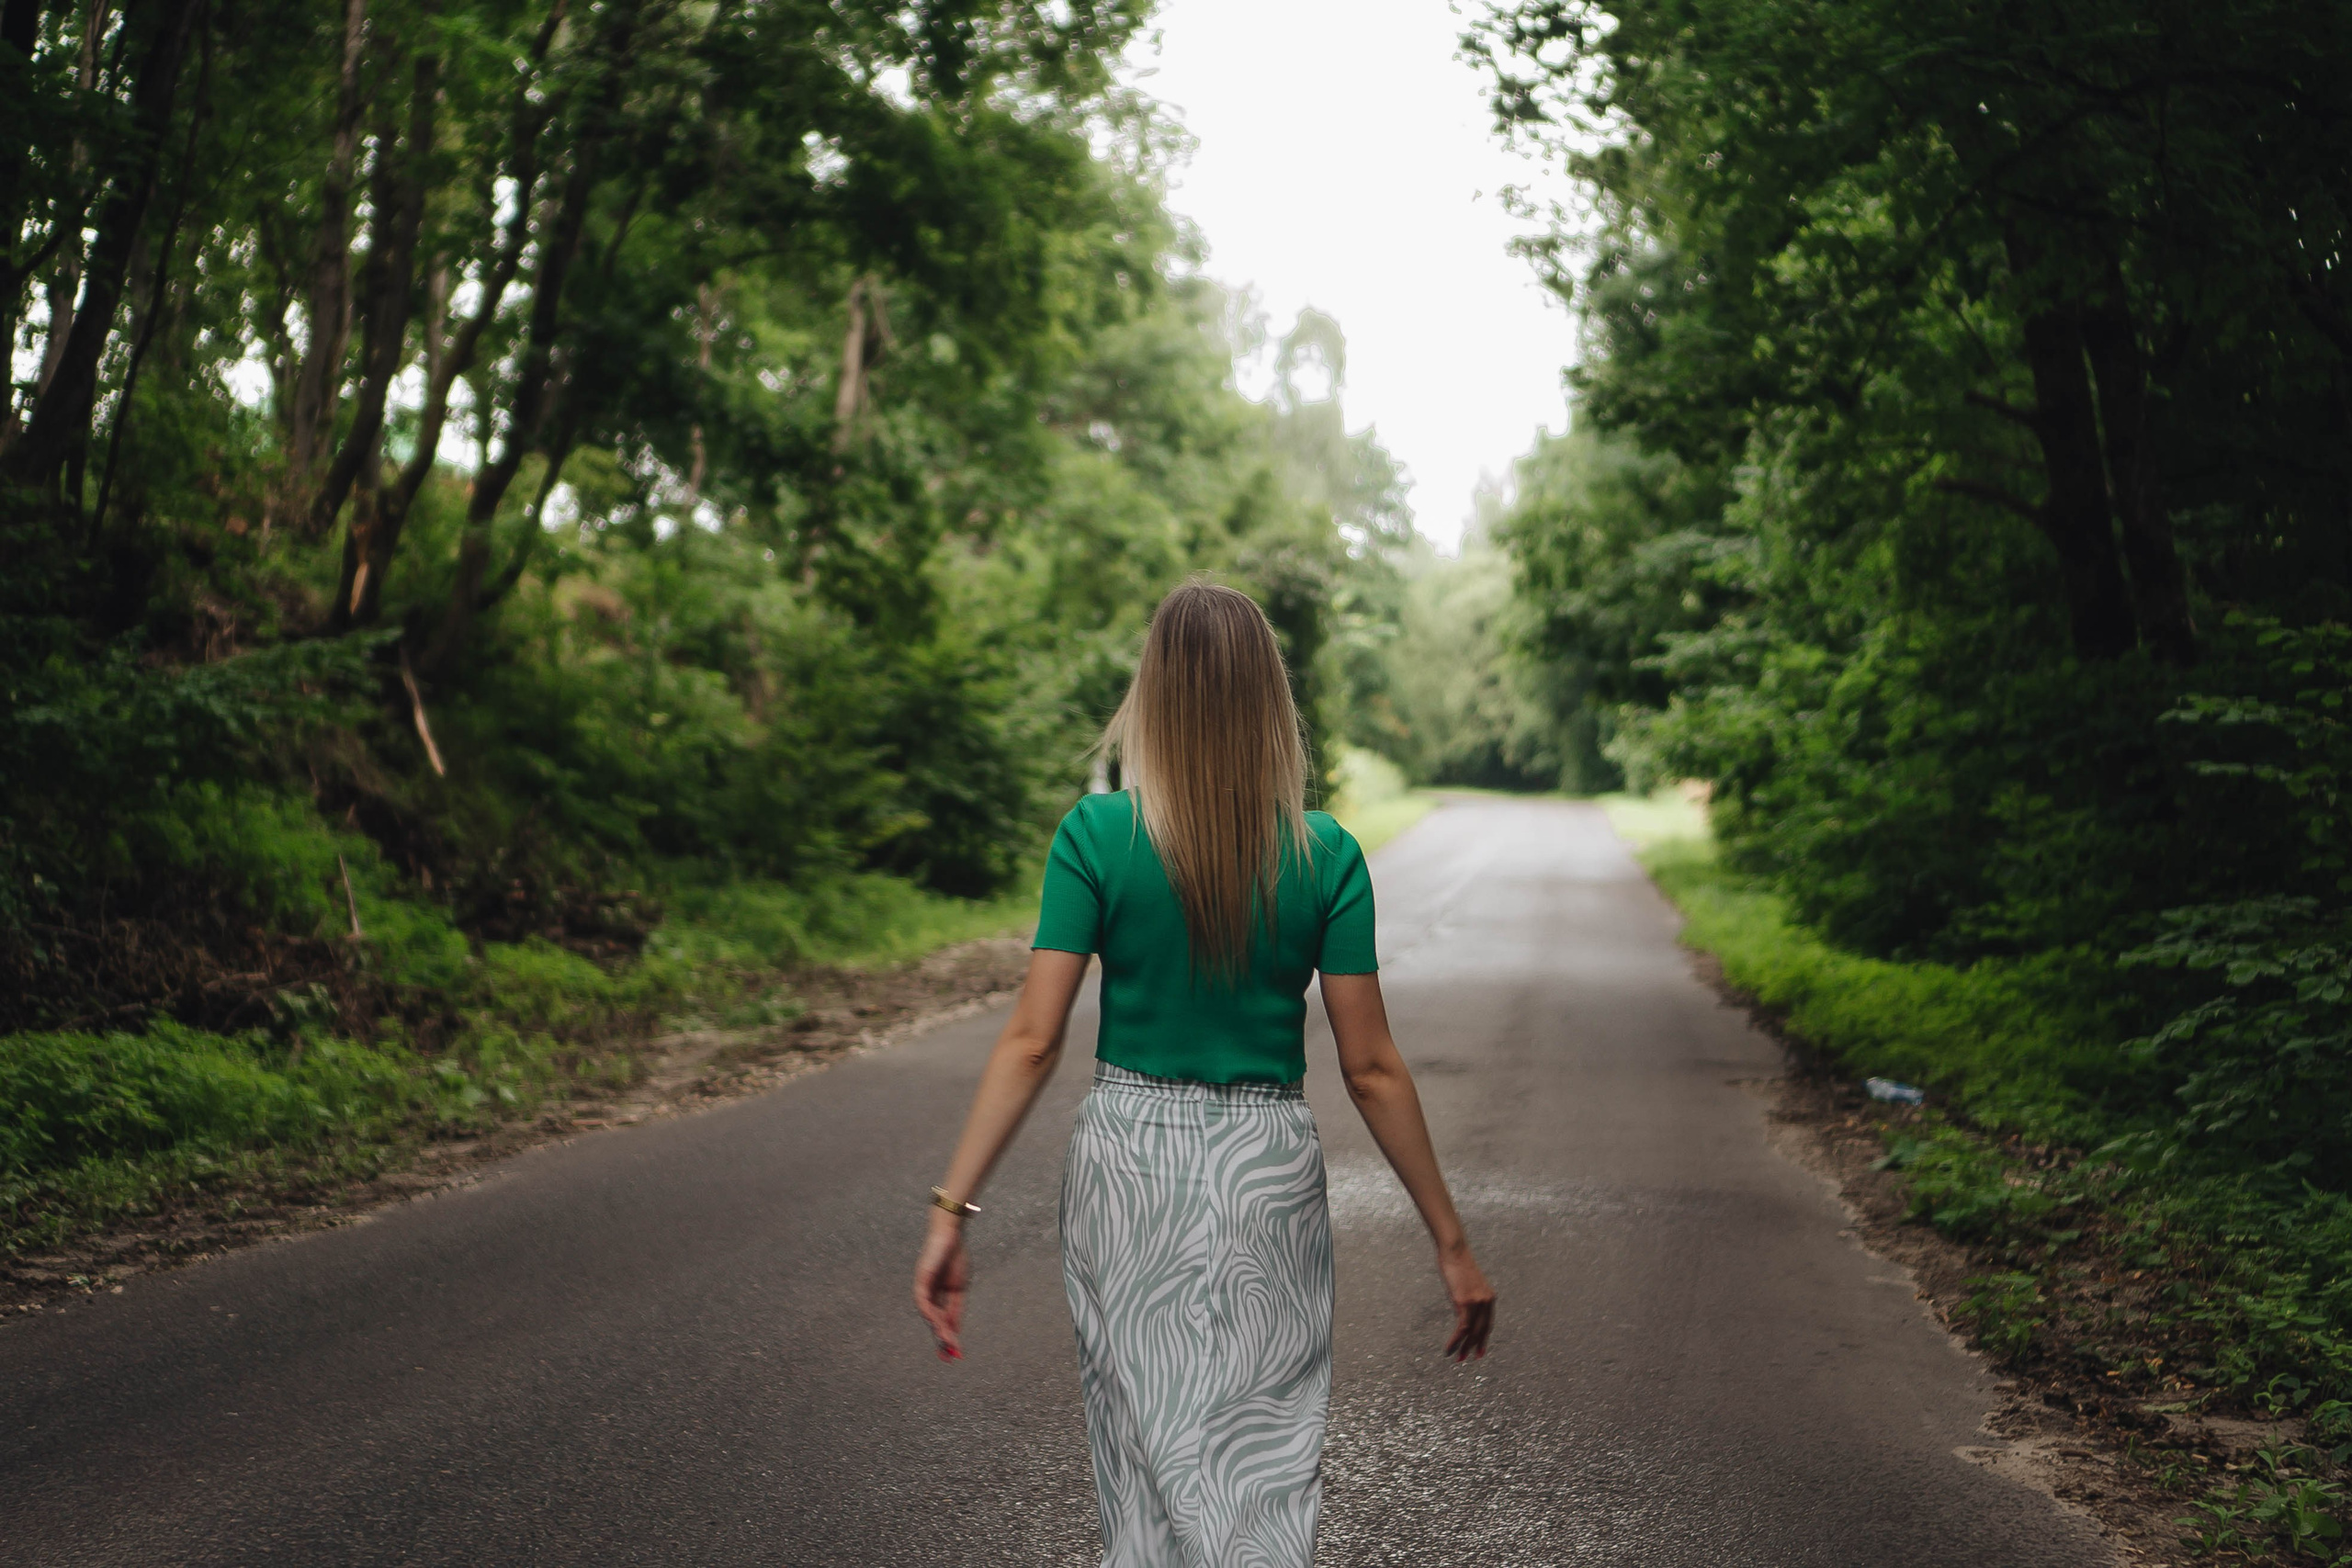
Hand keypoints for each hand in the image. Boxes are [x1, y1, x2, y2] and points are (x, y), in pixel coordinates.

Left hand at [912, 1214, 968, 1360]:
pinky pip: (924, 1302)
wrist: (951, 1234)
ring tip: (948, 1344)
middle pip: (933, 1322)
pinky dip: (931, 1315)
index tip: (955, 1354)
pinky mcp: (921, 1281)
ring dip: (939, 1331)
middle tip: (948, 1358)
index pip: (941, 1321)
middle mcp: (928, 1295)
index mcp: (939, 1297)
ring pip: (929, 1315)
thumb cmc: (955, 1257)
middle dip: (941, 1340)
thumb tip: (954, 1331)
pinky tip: (939, 1325)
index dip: (948, 1337)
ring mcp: (923, 1288)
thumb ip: (955, 1309)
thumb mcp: (959, 1289)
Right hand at [1438, 1240, 1494, 1361]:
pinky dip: (1455, 1341)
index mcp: (1489, 1297)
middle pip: (1481, 1331)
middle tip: (1466, 1358)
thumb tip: (1462, 1309)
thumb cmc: (1457, 1264)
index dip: (1483, 1339)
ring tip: (1458, 1358)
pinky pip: (1461, 1328)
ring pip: (1472, 1332)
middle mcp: (1486, 1301)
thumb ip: (1468, 1297)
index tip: (1479, 1352)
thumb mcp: (1467, 1283)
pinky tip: (1449, 1348)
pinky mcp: (1464, 1303)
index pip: (1488, 1324)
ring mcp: (1476, 1303)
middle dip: (1474, 1347)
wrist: (1455, 1251)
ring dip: (1464, 1347)